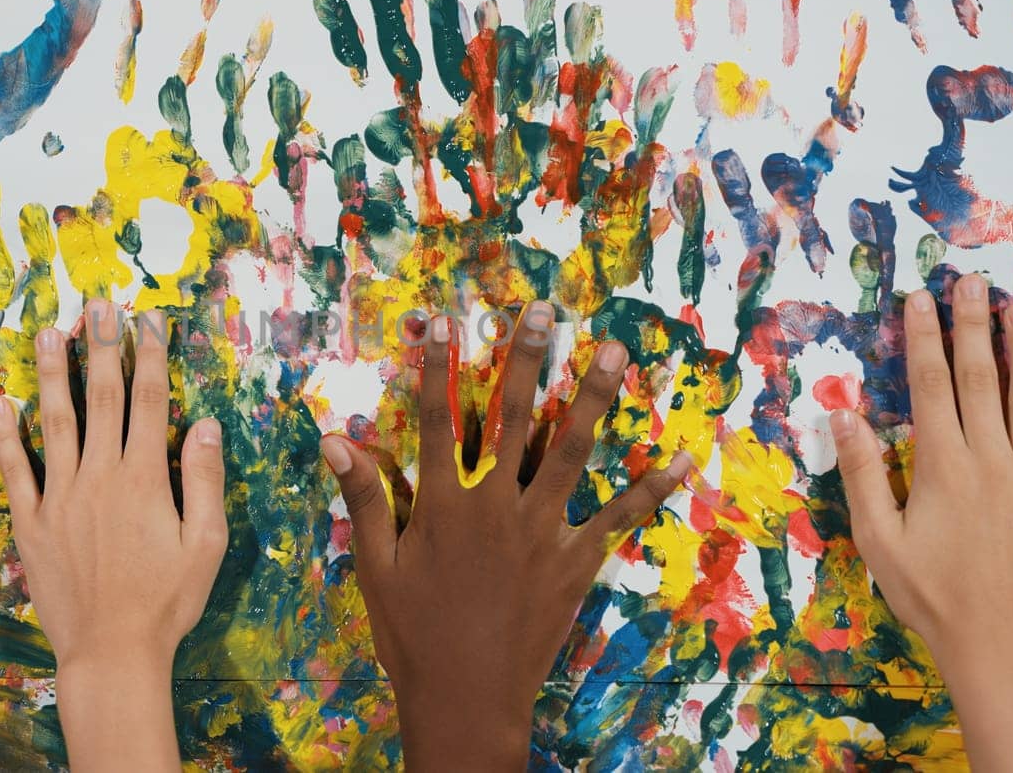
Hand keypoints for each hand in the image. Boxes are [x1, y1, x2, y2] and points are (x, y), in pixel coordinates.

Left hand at [0, 300, 227, 771]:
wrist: (112, 652)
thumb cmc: (167, 601)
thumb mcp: (206, 543)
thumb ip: (205, 479)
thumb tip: (207, 423)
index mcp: (146, 477)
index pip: (150, 401)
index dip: (150, 355)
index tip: (149, 319)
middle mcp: (100, 475)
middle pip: (103, 398)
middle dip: (102, 346)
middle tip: (97, 304)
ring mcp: (60, 496)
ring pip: (56, 420)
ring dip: (54, 373)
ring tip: (49, 332)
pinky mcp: (30, 522)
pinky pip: (14, 469)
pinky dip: (6, 434)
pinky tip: (1, 402)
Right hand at [320, 302, 690, 769]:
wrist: (468, 700)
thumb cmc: (414, 637)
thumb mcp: (375, 569)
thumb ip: (364, 500)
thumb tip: (332, 439)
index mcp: (444, 506)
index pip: (437, 421)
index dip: (438, 369)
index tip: (446, 320)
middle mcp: (496, 507)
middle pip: (512, 418)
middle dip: (526, 359)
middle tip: (543, 311)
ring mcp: (541, 531)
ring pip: (571, 450)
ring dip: (593, 397)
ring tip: (614, 350)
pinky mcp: (575, 562)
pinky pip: (619, 517)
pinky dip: (650, 487)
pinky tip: (680, 457)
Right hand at [833, 273, 1012, 772]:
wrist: (999, 645)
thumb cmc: (929, 596)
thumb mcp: (878, 540)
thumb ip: (864, 474)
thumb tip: (843, 416)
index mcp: (942, 466)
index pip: (930, 386)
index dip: (923, 339)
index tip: (921, 299)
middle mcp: (992, 461)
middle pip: (982, 379)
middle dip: (974, 327)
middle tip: (971, 282)